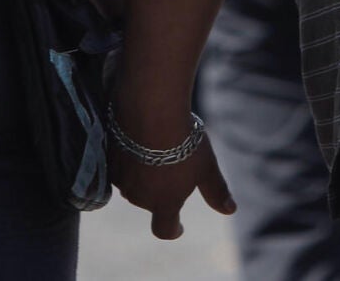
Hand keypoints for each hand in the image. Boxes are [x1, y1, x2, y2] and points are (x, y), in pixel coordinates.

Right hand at [109, 121, 234, 239]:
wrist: (150, 108)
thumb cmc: (183, 139)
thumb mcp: (206, 166)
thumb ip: (216, 191)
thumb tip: (231, 210)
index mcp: (164, 203)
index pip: (164, 229)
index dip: (173, 229)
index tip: (179, 227)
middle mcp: (139, 197)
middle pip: (151, 201)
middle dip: (161, 190)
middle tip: (174, 163)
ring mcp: (121, 179)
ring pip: (134, 184)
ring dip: (143, 174)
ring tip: (157, 147)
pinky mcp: (108, 159)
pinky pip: (120, 167)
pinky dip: (129, 159)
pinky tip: (140, 140)